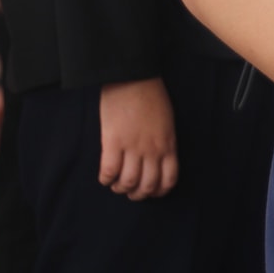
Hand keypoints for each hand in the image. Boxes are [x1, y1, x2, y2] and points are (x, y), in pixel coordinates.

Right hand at [98, 79, 178, 199]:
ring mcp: (133, 147)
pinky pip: (109, 170)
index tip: (150, 191)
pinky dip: (106, 178)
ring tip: (116, 184)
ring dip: (120, 188)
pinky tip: (105, 176)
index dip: (158, 191)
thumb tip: (155, 159)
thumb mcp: (167, 122)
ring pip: (128, 182)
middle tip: (130, 191)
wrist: (133, 78)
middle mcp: (152, 150)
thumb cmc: (151, 96)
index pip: (168, 179)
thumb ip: (163, 142)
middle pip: (147, 185)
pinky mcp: (113, 142)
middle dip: (138, 194)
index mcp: (168, 145)